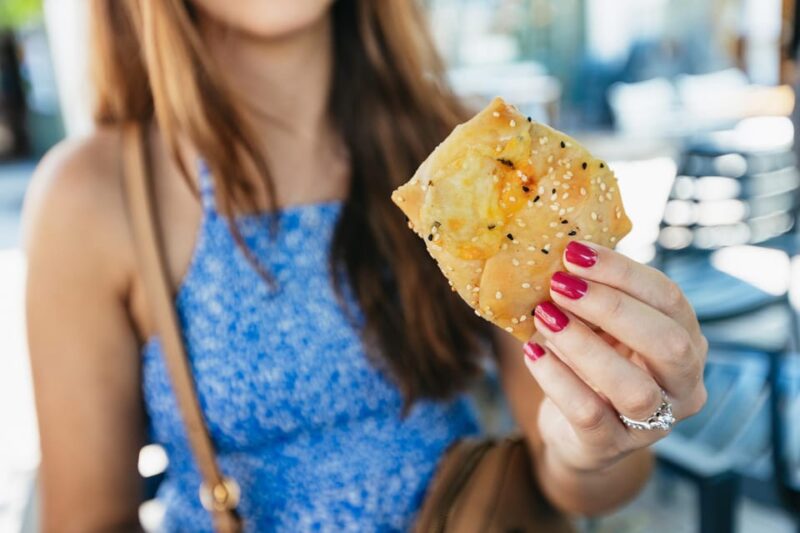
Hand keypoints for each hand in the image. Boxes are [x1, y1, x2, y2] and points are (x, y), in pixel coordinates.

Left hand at [523, 241, 707, 472]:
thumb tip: (560, 247)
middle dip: (610, 307)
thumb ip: (594, 293)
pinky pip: (588, 414)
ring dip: (583, 346)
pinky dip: (557, 379)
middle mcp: (682, 385)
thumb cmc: (593, 363)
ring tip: (544, 318)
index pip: (668, 299)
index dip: (622, 272)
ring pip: (632, 387)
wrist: (575, 431)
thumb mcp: (603, 326)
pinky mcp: (612, 448)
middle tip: (559, 284)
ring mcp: (653, 424)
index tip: (574, 251)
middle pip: (667, 343)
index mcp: (687, 341)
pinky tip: (533, 352)